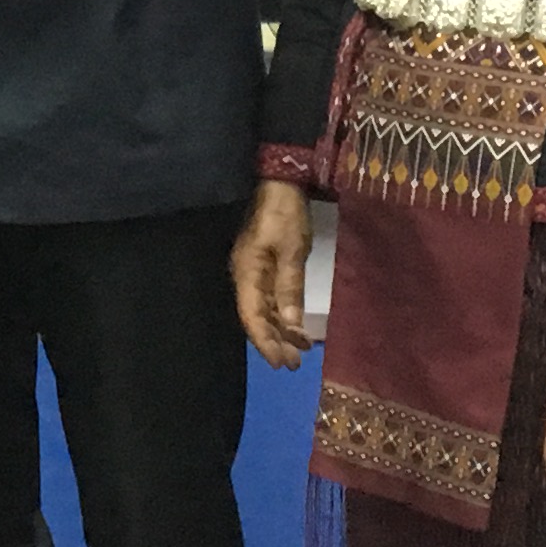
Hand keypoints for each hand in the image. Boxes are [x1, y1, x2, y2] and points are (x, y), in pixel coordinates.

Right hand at [229, 180, 313, 368]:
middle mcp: (244, 276)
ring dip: (280, 330)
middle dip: (274, 342)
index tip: (282, 364)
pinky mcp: (262, 266)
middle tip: (295, 363)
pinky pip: (268, 298)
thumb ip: (290, 288)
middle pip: (256, 317)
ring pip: (263, 310)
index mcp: (247, 273)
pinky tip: (296, 325)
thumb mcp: (293, 250)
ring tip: (301, 349)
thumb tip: (291, 326)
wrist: (278, 182)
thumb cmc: (285, 213)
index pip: (252, 317)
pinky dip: (282, 314)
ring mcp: (252, 271)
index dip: (266, 342)